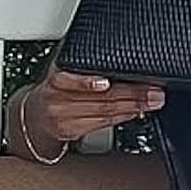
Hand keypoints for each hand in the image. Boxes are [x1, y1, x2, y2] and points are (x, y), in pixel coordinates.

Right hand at [25, 69, 163, 150]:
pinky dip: (123, 116)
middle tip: (153, 92)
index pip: (71, 79)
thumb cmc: (56, 88)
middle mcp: (57, 96)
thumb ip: (85, 64)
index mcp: (56, 75)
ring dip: (133, 106)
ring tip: (151, 101)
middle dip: (132, 94)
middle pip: (99, 97)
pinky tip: (136, 111)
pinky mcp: (71, 131)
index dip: (87, 82)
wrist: (36, 115)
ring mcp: (63, 116)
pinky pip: (103, 123)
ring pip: (105, 111)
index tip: (107, 81)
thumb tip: (124, 59)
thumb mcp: (64, 70)